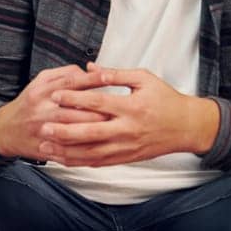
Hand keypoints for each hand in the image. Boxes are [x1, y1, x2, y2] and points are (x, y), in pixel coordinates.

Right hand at [0, 65, 112, 159]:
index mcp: (42, 91)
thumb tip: (87, 71)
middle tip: (120, 108)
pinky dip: (86, 148)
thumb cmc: (29, 103)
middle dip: (102, 109)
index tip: (112, 76)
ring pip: (76, 130)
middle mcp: (42, 110)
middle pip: (78, 109)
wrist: (6, 130)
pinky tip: (101, 145)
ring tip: (114, 126)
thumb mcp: (40, 81)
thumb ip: (64, 74)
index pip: (72, 82)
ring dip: (97, 129)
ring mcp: (44, 131)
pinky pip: (69, 149)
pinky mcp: (45, 147)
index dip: (93, 79)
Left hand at [37, 67, 219, 166]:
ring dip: (66, 151)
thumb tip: (89, 67)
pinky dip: (79, 162)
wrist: (187, 127)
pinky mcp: (126, 158)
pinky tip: (62, 159)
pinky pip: (99, 163)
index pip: (98, 102)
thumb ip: (116, 74)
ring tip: (44, 146)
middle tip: (43, 127)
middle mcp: (127, 129)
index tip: (55, 95)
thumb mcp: (144, 79)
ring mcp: (126, 147)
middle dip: (64, 131)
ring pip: (91, 152)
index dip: (75, 99)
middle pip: (91, 132)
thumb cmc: (165, 99)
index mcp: (132, 107)